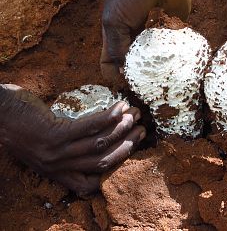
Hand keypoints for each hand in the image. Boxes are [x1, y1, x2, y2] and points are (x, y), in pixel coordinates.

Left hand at [0, 85, 145, 194]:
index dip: (116, 167)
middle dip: (126, 147)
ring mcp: (56, 152)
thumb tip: (95, 141)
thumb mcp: (45, 148)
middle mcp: (58, 167)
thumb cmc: (22, 127)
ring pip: (98, 145)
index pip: (92, 181)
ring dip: (120, 130)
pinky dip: (107, 118)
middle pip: (102, 162)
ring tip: (134, 116)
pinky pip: (88, 128)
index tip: (131, 148)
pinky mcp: (54, 134)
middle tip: (141, 130)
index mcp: (57, 172)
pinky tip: (119, 108)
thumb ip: (66, 152)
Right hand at [100, 0, 196, 85]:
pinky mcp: (171, 31)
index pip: (109, 62)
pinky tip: (175, 66)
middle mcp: (133, 39)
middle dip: (137, 77)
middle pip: (132, 65)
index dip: (113, 75)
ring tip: (161, 81)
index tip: (123, 86)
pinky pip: (171, 51)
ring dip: (156, 71)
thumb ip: (117, 48)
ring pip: (153, 61)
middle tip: (146, 89)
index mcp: (116, 36)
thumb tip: (122, 74)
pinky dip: (172, 58)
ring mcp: (153, 36)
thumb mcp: (115, 21)